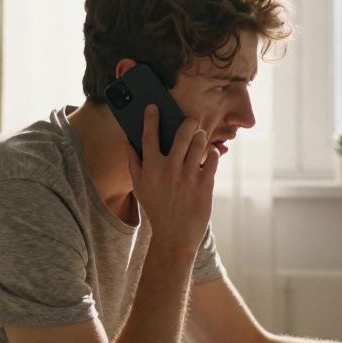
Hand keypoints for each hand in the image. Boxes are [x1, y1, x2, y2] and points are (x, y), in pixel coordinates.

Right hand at [126, 104, 218, 253]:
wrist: (175, 235)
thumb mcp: (140, 188)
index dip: (151, 118)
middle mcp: (170, 169)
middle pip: (182, 134)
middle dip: (188, 122)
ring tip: (199, 139)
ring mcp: (189, 176)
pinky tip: (210, 155)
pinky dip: (213, 154)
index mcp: (151, 168)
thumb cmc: (157, 209)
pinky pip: (213, 158)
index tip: (153, 107)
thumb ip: (134, 163)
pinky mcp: (205, 184)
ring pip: (199, 143)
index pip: (149, 136)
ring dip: (201, 137)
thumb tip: (128, 142)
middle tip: (191, 121)